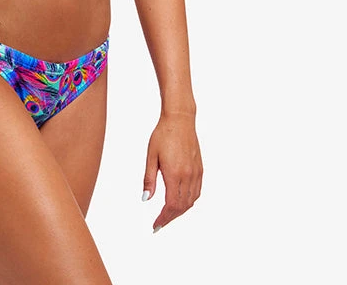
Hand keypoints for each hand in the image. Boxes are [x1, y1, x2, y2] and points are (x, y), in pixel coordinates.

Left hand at [142, 113, 202, 232]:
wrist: (180, 120)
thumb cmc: (162, 135)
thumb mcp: (151, 156)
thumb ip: (149, 179)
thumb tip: (146, 199)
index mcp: (174, 173)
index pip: (170, 205)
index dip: (163, 218)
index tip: (156, 225)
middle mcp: (188, 176)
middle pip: (181, 206)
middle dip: (170, 218)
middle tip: (159, 224)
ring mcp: (196, 173)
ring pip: (191, 201)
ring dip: (180, 211)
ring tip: (168, 215)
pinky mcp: (200, 169)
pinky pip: (197, 192)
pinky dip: (189, 202)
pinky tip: (181, 202)